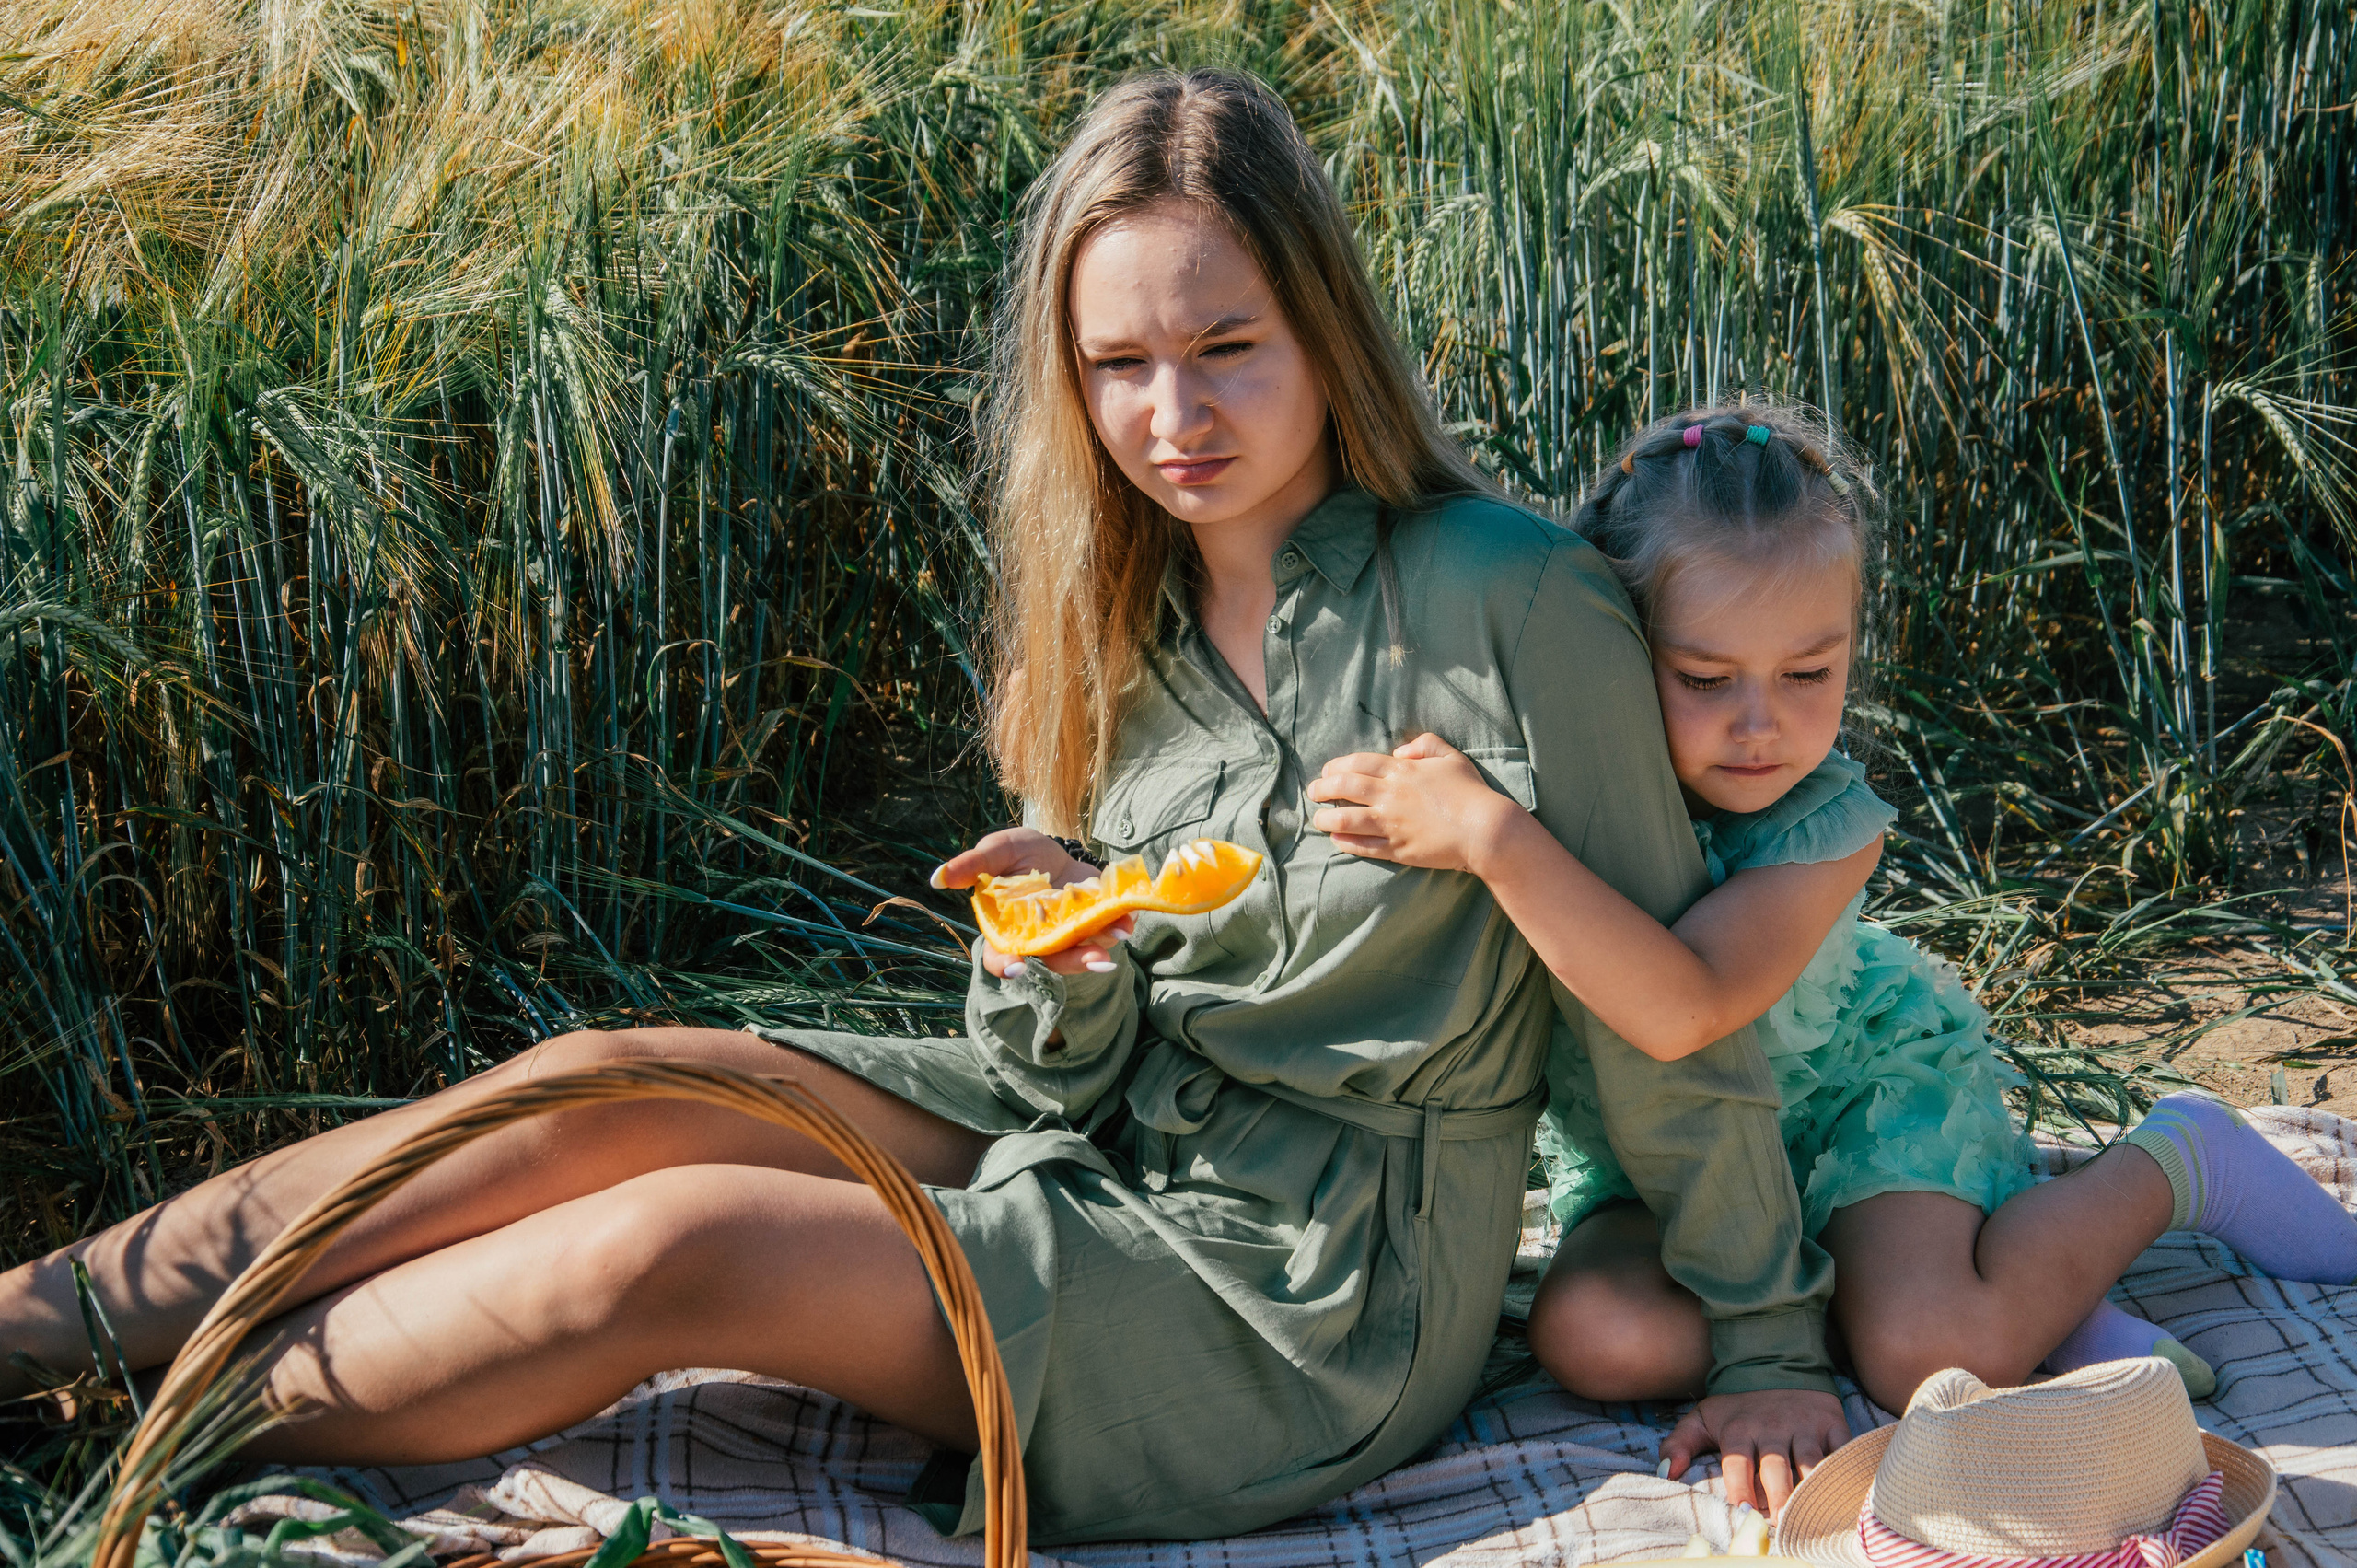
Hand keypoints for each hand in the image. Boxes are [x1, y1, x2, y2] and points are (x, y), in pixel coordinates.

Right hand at [930, 827, 1137, 978]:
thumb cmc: (1018, 856)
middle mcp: (1038, 939)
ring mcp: (1068, 934)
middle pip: (1052, 960)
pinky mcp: (1094, 923)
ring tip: (1119, 933)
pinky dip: (1119, 925)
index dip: (1006, 965)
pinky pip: (1107, 930)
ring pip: (1083, 950)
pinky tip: (1127, 920)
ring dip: (1103, 946)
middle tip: (1096, 960)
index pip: (998, 956)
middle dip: (1074, 961)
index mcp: (1006, 929)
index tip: (1018, 966)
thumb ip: (973, 865)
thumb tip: (938, 877)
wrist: (1055, 850)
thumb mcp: (997, 851)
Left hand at [1305, 733, 1519, 872]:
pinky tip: (1337, 840)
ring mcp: (1391, 824)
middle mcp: (1390, 796)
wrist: (1485, 829)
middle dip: (1322, 789)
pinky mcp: (1397, 849)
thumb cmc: (1470, 791)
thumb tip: (1400, 752)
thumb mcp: (1451, 757)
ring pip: (1345, 820)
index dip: (1336, 767)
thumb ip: (1425, 744)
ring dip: (1326, 819)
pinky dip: (1345, 843)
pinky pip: (1363, 846)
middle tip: (1314, 792)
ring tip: (1318, 819)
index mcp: (1401, 772)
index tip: (1327, 771)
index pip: (1357, 764)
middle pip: (1343, 789)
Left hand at [1660, 1387, 1848, 1517]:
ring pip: (1810, 1462)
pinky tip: (1842, 1489)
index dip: (1739, 1489)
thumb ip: (1679, 1444)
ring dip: (1811, 1489)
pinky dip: (1843, 1468)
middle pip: (1776, 1468)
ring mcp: (1804, 1425)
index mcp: (1739, 1429)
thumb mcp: (1703, 1419)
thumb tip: (1665, 1473)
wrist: (1776, 1364)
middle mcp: (1772, 1427)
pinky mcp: (1832, 1423)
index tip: (1742, 1513)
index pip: (1737, 1464)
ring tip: (1810, 1515)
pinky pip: (1841, 1449)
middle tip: (1780, 1524)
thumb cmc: (1738, 1407)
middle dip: (1779, 1498)